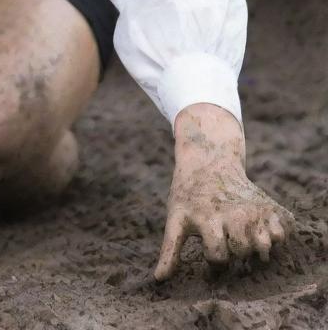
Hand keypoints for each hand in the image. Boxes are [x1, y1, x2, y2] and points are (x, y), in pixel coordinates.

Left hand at [154, 103, 294, 279]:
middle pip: (242, 252)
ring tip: (242, 237)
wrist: (208, 161)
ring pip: (265, 247)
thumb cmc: (188, 195)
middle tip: (226, 239)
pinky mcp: (271, 206)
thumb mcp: (175, 218)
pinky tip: (260, 230)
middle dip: (234, 253)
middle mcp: (235, 214)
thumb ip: (170, 250)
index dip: (213, 260)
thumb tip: (158, 280)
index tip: (208, 249)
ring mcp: (255, 210)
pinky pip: (284, 234)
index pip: (219, 258)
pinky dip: (277, 237)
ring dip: (256, 249)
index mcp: (209, 218)